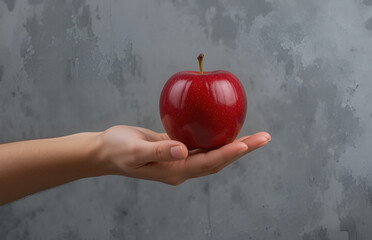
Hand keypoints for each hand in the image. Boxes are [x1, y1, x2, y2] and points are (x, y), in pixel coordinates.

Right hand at [96, 125, 270, 184]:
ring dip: (235, 145)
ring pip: (213, 153)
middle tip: (265, 137)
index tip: (247, 144)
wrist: (106, 151)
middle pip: (218, 160)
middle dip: (242, 149)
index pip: (208, 162)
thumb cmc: (117, 149)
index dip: (228, 154)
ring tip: (256, 136)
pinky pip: (202, 145)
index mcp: (175, 171)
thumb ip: (159, 150)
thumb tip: (184, 150)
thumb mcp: (135, 151)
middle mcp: (182, 168)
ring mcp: (181, 160)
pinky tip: (226, 129)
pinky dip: (217, 139)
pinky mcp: (178, 150)